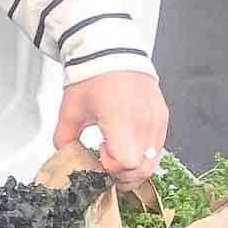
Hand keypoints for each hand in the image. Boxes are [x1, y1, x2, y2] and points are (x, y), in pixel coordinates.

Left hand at [52, 70, 169, 190]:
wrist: (111, 51)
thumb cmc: (93, 76)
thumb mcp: (70, 110)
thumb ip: (64, 138)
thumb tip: (64, 156)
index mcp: (120, 121)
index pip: (125, 163)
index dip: (110, 167)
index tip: (98, 158)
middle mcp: (144, 123)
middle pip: (143, 168)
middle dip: (124, 175)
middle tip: (108, 167)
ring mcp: (156, 120)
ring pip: (153, 159)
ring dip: (135, 165)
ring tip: (117, 154)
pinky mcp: (162, 116)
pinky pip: (158, 145)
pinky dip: (144, 151)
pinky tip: (128, 142)